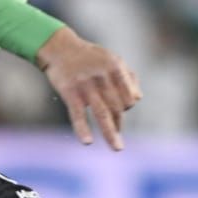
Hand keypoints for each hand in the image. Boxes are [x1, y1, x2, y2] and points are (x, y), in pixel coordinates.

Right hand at [35, 26, 142, 150]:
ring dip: (111, 134)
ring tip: (118, 148)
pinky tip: (87, 142)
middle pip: (118, 107)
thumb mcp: (112, 59)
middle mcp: (102, 77)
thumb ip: (128, 77)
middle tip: (115, 129)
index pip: (130, 96)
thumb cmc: (90, 56)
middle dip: (118, 121)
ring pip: (102, 114)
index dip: (128, 105)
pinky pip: (77, 115)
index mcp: (115, 68)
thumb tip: (138, 98)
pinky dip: (82, 129)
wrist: (60, 48)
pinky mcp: (70, 93)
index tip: (121, 107)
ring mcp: (86, 85)